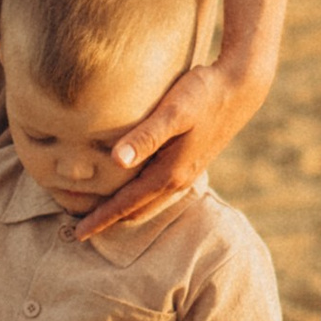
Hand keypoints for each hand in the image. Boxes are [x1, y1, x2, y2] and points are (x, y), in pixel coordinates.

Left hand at [75, 50, 269, 241]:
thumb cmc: (204, 93)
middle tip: (80, 228)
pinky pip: (157, 188)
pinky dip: (138, 195)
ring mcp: (186, 171)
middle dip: (109, 220)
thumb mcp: (173, 111)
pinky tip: (128, 185)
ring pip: (148, 200)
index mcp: (170, 172)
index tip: (78, 234)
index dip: (101, 219)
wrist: (242, 86)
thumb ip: (146, 136)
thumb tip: (117, 161)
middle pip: (136, 209)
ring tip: (99, 212)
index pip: (127, 204)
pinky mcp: (190, 160)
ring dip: (124, 209)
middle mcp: (178, 178)